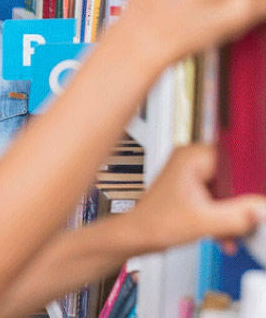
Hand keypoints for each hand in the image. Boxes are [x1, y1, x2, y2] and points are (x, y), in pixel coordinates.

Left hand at [126, 145, 265, 251]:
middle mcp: (192, 159)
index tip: (256, 195)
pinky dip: (225, 215)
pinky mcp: (195, 187)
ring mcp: (193, 173)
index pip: (236, 157)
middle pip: (235, 175)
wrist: (138, 235)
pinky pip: (221, 196)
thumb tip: (261, 209)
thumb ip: (237, 215)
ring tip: (230, 231)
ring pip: (230, 189)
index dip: (250, 178)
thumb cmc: (155, 223)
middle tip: (244, 218)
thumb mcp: (203, 222)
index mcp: (191, 156)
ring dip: (234, 213)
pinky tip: (224, 233)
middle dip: (241, 202)